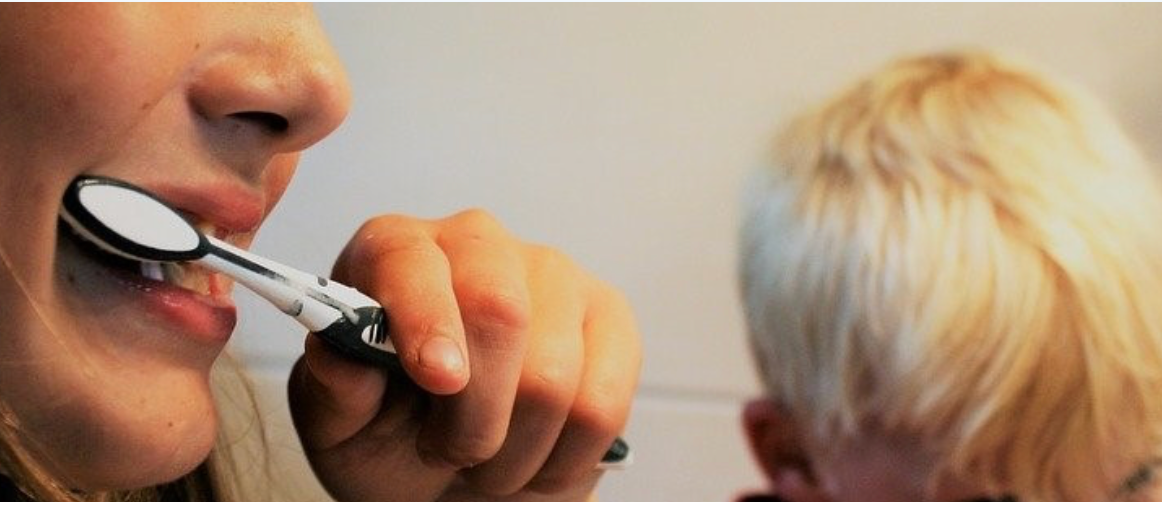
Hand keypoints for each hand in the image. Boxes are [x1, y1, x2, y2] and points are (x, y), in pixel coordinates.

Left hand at [287, 209, 641, 499]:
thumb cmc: (390, 431)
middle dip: (474, 413)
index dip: (428, 320)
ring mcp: (553, 273)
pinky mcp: (609, 317)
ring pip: (553, 374)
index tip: (437, 380)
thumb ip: (336, 388)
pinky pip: (601, 403)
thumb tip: (343, 354)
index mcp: (395, 251)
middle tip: (450, 453)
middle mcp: (478, 242)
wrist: (454, 466)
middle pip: (498, 312)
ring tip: (489, 460)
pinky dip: (565, 458)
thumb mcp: (340, 423)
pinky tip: (537, 457)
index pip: (413, 263)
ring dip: (516, 450)